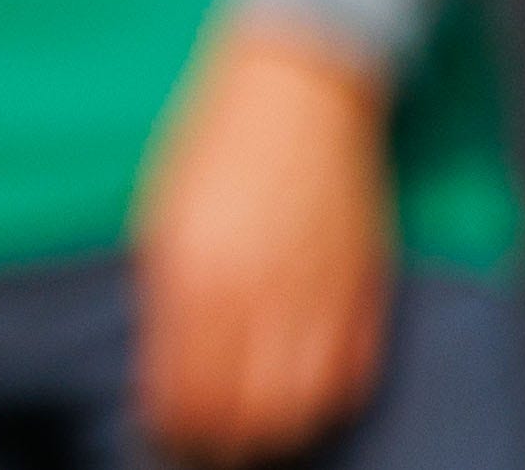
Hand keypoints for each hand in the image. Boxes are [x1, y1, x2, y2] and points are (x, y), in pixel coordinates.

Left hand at [134, 11, 396, 462]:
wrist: (298, 90)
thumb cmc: (216, 144)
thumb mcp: (162, 216)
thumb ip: (165, 295)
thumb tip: (164, 368)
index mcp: (194, 273)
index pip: (184, 390)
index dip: (172, 428)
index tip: (161, 438)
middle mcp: (257, 294)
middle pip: (245, 413)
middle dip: (222, 442)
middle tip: (205, 447)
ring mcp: (317, 296)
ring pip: (301, 408)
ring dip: (274, 431)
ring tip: (250, 434)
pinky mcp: (363, 291)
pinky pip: (348, 376)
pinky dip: (323, 401)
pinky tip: (299, 401)